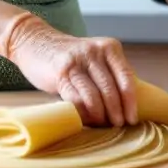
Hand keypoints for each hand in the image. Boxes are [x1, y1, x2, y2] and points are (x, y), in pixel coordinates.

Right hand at [1, 12, 138, 126]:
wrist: (36, 41)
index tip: (132, 119)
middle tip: (117, 125)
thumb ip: (109, 74)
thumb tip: (126, 107)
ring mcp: (76, 61)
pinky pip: (75, 99)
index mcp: (109, 47)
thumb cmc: (71, 57)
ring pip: (94, 96)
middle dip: (116, 112)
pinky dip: (83, 113)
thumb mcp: (95, 57)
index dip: (130, 102)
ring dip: (100, 116)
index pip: (126, 77)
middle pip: (111, 89)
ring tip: (102, 124)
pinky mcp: (60, 72)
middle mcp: (94, 52)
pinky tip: (85, 119)